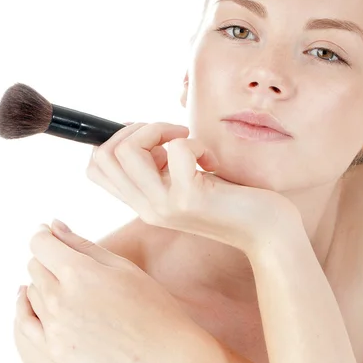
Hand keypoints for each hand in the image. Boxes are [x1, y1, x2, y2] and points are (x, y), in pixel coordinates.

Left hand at [14, 221, 205, 362]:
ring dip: (43, 282)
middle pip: (35, 266)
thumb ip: (82, 245)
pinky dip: (27, 308)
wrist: (163, 355)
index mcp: (78, 272)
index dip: (45, 235)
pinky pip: (27, 322)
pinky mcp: (55, 350)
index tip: (51, 233)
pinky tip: (34, 300)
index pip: (40, 244)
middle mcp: (59, 299)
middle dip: (47, 257)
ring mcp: (54, 328)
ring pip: (31, 293)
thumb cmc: (149, 303)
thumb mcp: (121, 266)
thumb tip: (53, 225)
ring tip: (66, 282)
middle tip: (66, 259)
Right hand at [86, 122, 301, 253]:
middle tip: (171, 136)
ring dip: (158, 130)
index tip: (152, 139)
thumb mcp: (184, 181)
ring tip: (187, 141)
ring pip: (127, 151)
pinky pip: (175, 151)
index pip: (94, 169)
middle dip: (135, 129)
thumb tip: (142, 132)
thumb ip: (159, 166)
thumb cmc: (232, 200)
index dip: (117, 141)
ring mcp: (166, 205)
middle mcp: (147, 207)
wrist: (267, 232)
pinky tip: (210, 160)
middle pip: (104, 156)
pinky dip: (194, 143)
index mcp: (142, 202)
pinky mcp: (191, 199)